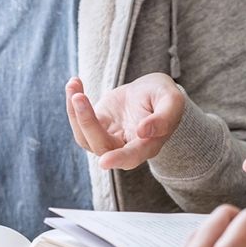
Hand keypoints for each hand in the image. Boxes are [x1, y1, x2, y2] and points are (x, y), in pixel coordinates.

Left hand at [65, 73, 184, 170]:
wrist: (150, 91)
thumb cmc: (164, 97)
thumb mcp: (172, 102)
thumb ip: (164, 118)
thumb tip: (144, 131)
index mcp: (147, 146)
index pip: (132, 157)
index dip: (119, 159)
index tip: (104, 162)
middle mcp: (125, 148)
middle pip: (102, 147)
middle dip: (87, 123)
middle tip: (79, 97)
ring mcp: (108, 138)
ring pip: (85, 138)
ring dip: (75, 113)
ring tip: (73, 85)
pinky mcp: (97, 125)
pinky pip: (79, 122)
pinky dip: (72, 105)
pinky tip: (74, 84)